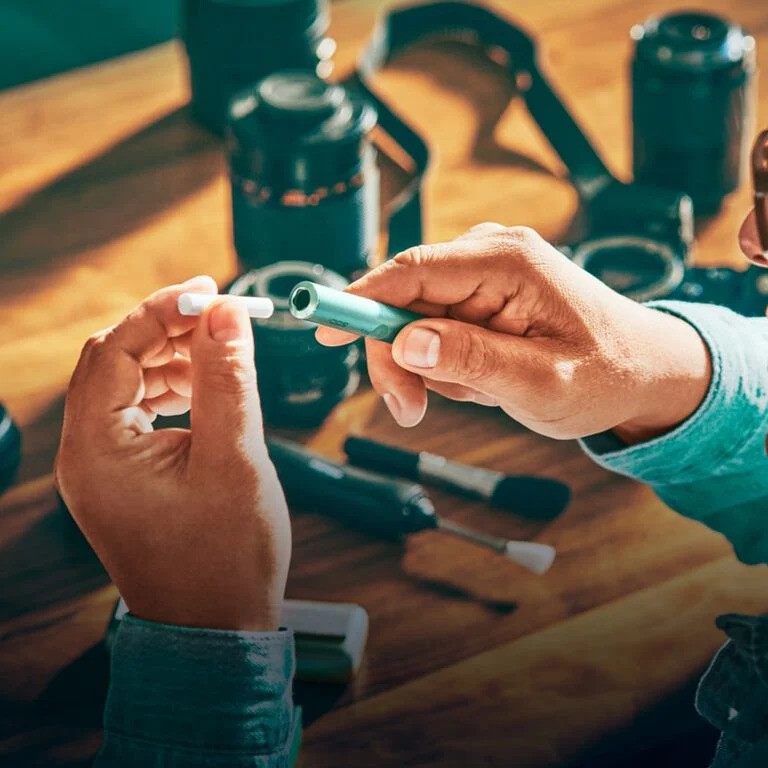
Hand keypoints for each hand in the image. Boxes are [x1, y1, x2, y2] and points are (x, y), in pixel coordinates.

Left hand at [55, 277, 290, 630]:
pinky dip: (172, 390)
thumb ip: (227, 380)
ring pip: (126, 384)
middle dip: (168, 331)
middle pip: (114, 361)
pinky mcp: (122, 477)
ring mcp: (101, 468)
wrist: (215, 629)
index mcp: (97, 450)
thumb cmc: (226, 558)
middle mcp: (86, 455)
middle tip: (223, 314)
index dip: (162, 311)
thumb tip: (226, 315)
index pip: (114, 349)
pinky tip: (207, 389)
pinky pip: (137, 412)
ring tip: (223, 354)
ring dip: (173, 359)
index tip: (210, 291)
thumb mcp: (234, 460)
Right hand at [317, 224, 711, 442]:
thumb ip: (473, 362)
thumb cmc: (605, 377)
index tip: (322, 330)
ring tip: (476, 396)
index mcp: (507, 262)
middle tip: (409, 412)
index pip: (411, 272)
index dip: (359, 299)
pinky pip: (436, 328)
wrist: (644, 372)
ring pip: (414, 319)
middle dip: (397, 358)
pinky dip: (447, 364)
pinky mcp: (482, 294)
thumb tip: (403, 342)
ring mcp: (484, 273)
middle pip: (402, 299)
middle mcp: (490, 255)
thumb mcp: (542, 384)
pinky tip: (483, 380)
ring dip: (426, 367)